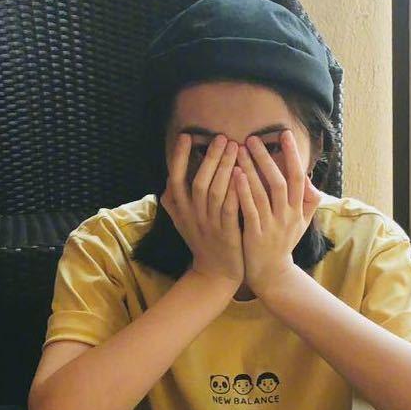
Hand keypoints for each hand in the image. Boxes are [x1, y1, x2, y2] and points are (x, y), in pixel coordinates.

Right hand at [160, 132, 243, 285]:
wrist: (215, 273)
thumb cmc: (202, 241)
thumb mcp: (183, 222)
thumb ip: (174, 202)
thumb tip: (168, 180)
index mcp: (180, 210)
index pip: (175, 178)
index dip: (179, 156)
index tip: (186, 136)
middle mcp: (192, 215)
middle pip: (198, 181)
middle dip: (210, 157)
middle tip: (221, 137)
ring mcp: (209, 224)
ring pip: (214, 191)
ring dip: (224, 167)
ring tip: (235, 147)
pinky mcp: (226, 233)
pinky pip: (229, 208)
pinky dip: (234, 190)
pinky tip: (242, 173)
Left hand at [234, 129, 321, 295]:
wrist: (271, 273)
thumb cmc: (283, 243)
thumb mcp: (301, 223)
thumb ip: (308, 200)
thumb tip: (309, 176)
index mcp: (298, 210)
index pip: (298, 177)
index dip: (292, 155)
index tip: (284, 134)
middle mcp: (287, 216)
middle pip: (280, 181)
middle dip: (267, 158)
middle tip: (252, 138)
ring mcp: (272, 226)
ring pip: (264, 193)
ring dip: (252, 169)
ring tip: (239, 150)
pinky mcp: (255, 234)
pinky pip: (250, 209)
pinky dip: (243, 191)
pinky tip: (234, 175)